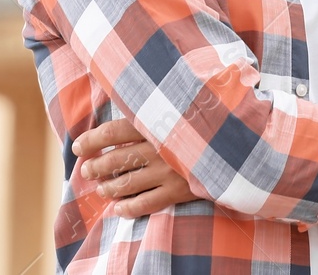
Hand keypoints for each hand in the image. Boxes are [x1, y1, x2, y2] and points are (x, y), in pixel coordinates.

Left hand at [74, 119, 199, 217]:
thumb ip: (154, 111)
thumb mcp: (179, 108)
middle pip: (116, 159)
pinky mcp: (178, 190)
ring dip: (108, 188)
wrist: (239, 144)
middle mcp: (160, 147)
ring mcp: (169, 170)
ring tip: (102, 189)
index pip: (114, 131)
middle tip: (87, 171)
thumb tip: (122, 114)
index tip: (78, 147)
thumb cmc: (203, 122)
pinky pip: (145, 204)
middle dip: (96, 167)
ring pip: (126, 184)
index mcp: (158, 123)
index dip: (91, 140)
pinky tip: (119, 209)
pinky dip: (128, 209)